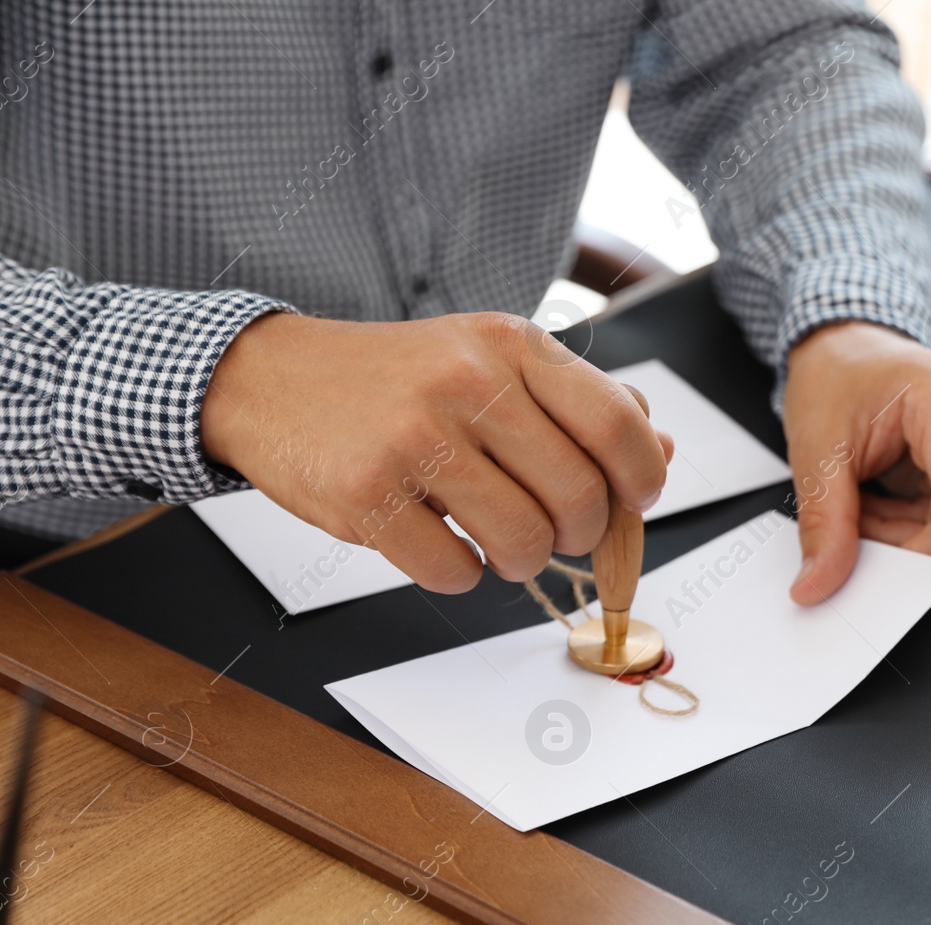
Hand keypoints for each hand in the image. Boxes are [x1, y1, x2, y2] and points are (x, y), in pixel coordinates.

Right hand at [200, 312, 671, 592]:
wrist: (270, 379)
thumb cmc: (397, 380)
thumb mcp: (491, 363)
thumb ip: (578, 406)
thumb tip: (661, 454)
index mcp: (510, 345)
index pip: (616, 422)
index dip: (641, 479)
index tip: (633, 500)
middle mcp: (467, 383)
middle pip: (579, 496)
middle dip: (580, 535)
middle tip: (554, 531)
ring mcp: (414, 438)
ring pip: (523, 542)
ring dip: (520, 561)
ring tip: (496, 538)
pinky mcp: (366, 493)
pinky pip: (454, 572)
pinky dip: (459, 573)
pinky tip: (440, 541)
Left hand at [782, 321, 930, 616]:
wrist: (847, 348)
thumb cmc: (838, 377)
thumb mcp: (815, 449)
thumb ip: (824, 523)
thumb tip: (821, 583)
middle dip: (902, 537)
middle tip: (853, 515)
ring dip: (907, 528)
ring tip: (869, 489)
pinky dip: (917, 520)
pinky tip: (890, 491)